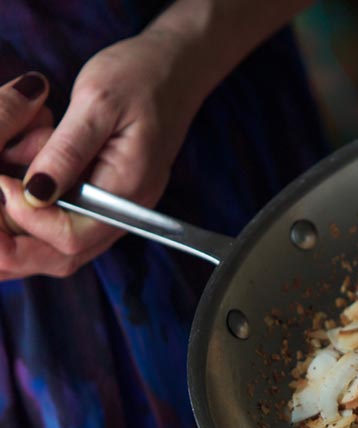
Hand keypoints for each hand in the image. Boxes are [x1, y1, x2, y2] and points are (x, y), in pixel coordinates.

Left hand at [0, 29, 202, 279]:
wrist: (173, 71)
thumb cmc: (140, 79)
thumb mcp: (97, 102)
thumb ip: (66, 151)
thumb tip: (34, 192)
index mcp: (127, 192)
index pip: (71, 237)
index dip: (28, 219)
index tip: (2, 180)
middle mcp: (123, 212)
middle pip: (63, 258)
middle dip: (16, 244)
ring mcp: (114, 210)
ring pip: (61, 251)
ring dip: (21, 236)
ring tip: (0, 193)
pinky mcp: (102, 200)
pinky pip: (65, 230)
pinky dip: (32, 222)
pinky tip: (12, 194)